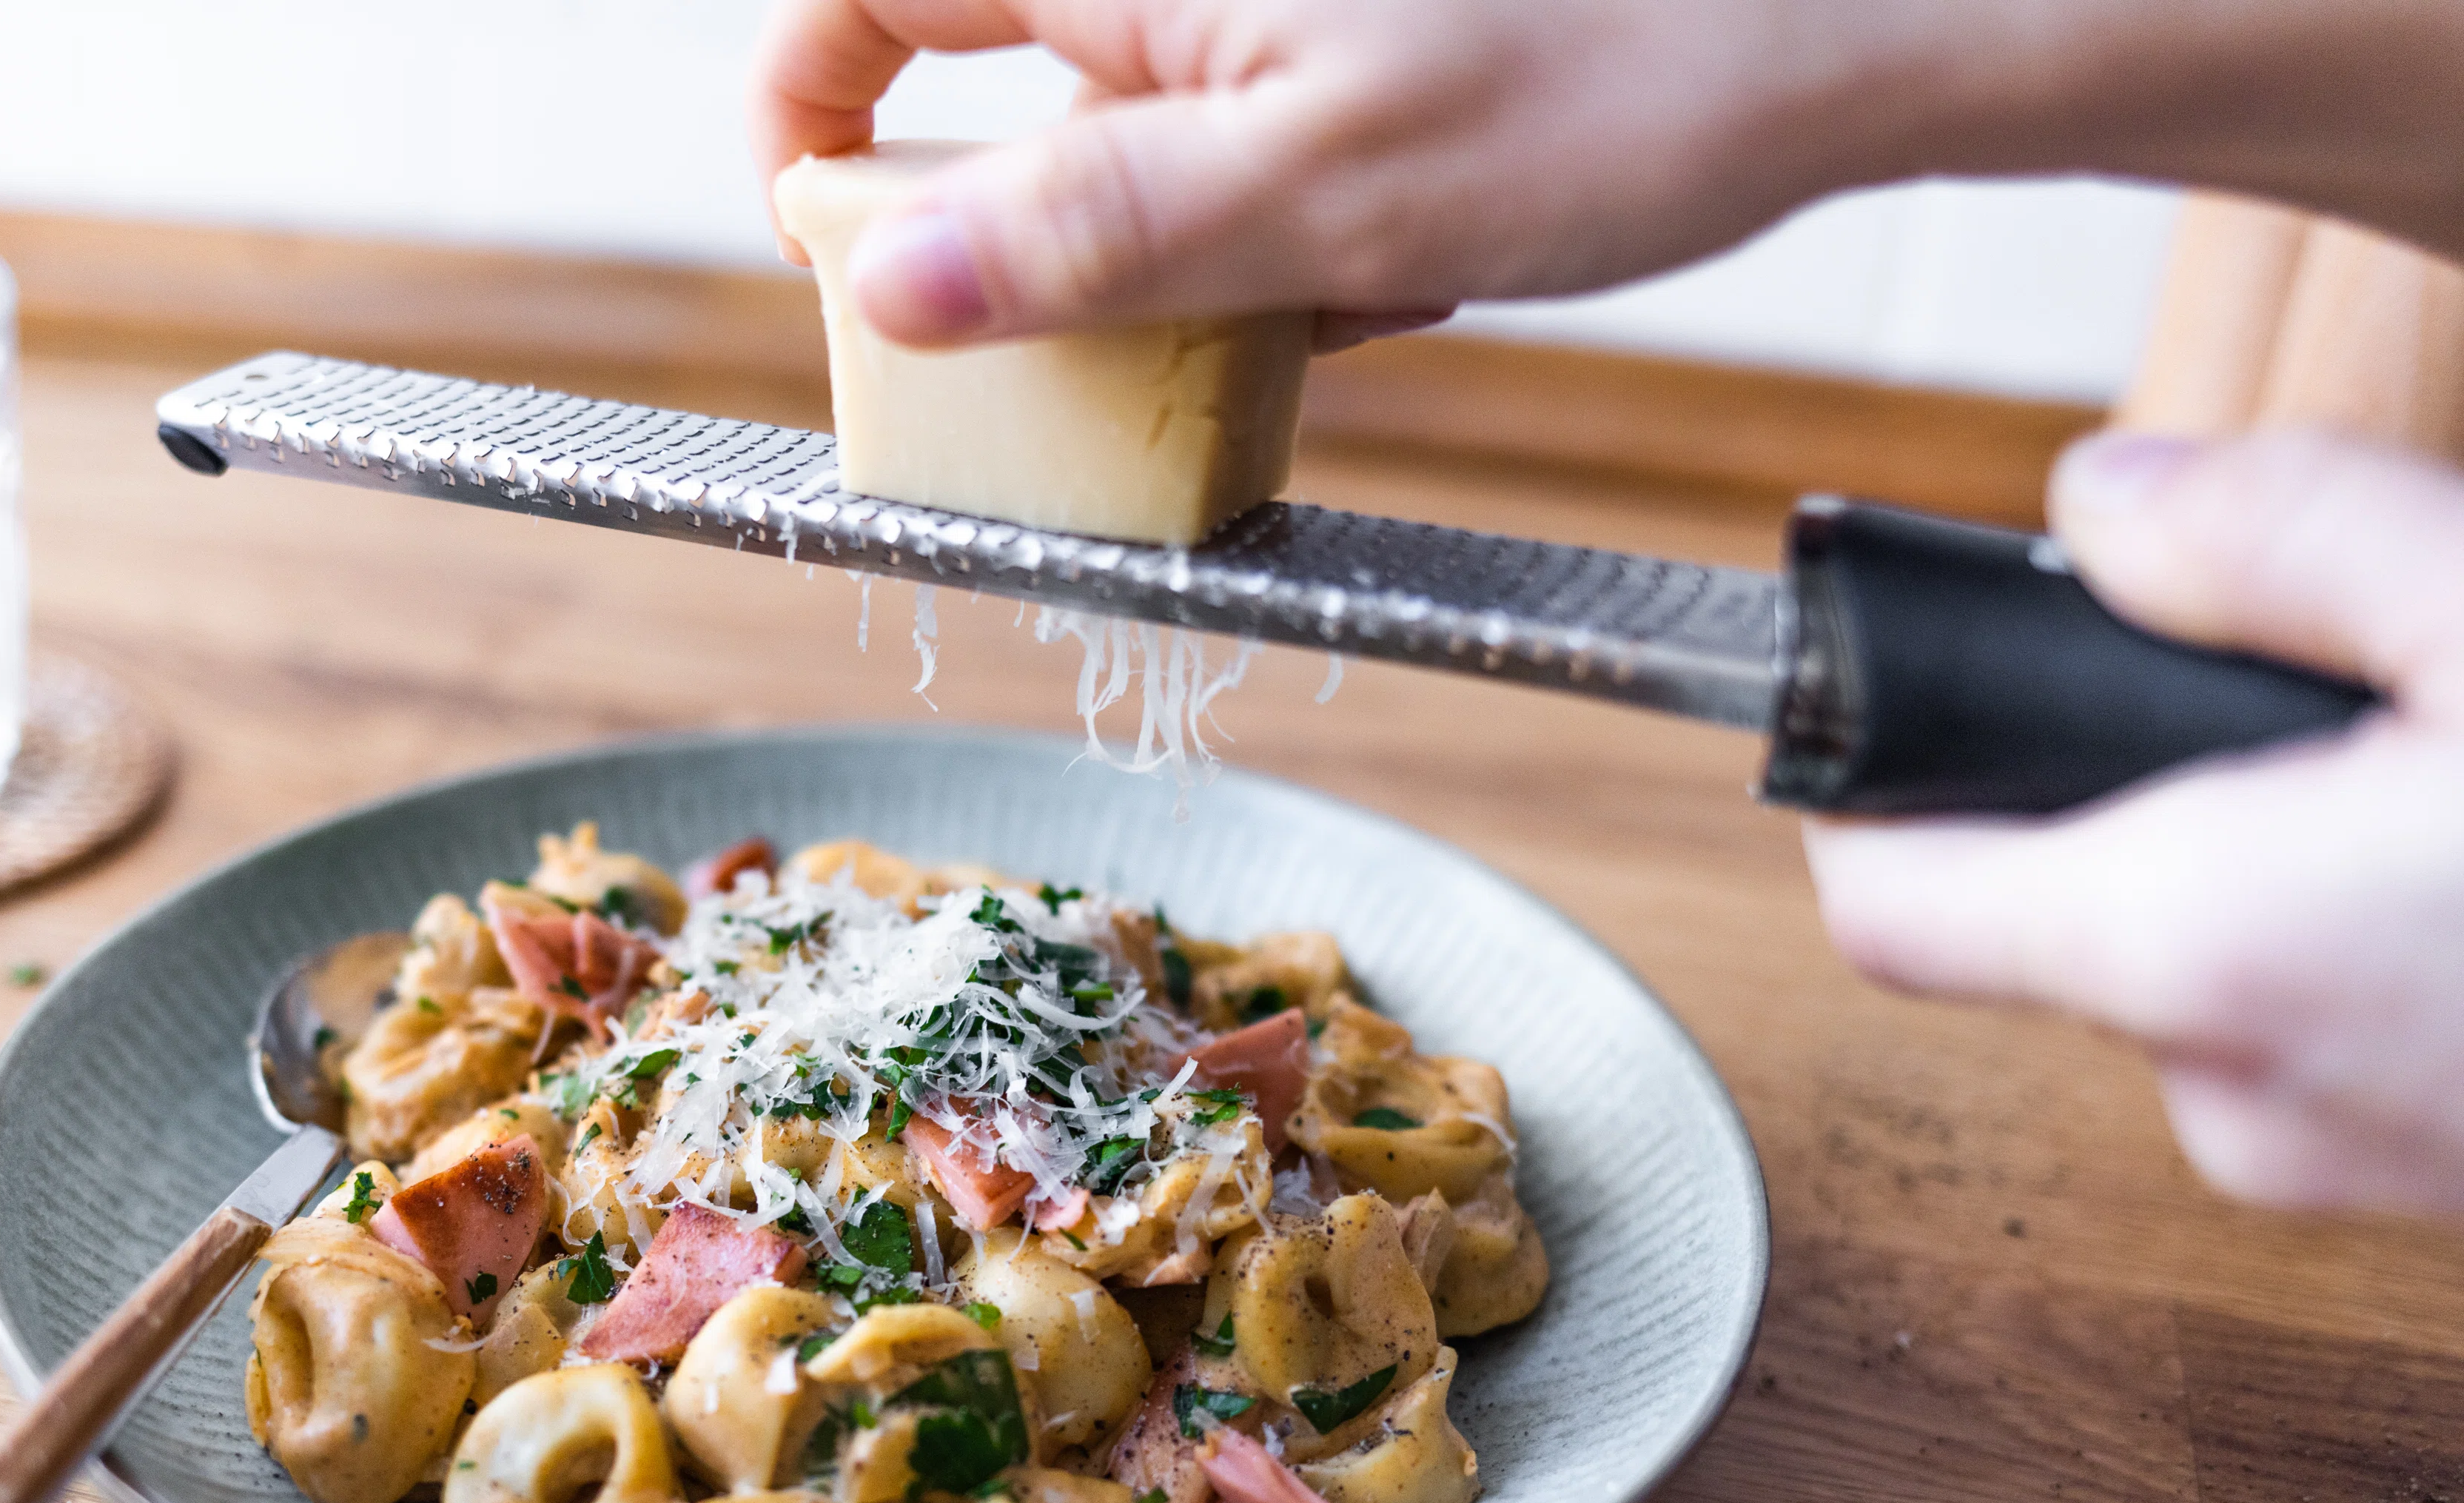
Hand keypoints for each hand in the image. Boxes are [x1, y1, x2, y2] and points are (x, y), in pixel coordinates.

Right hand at [749, 0, 1864, 346]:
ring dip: (1206, 251)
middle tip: (1164, 324)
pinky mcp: (1348, 37)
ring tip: (1355, 279)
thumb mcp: (1316, 198)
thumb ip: (1080, 238)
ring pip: (1137, 137)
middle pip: (1002, 84)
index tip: (827, 247)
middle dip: (1066, 236)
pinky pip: (1248, 144)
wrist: (1839, 33)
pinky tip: (1414, 248)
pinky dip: (1299, 228)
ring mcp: (1274, 3)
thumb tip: (880, 285)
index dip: (809, 115)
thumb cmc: (1614, 79)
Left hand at [1806, 430, 2463, 1213]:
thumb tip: (2099, 500)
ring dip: (2268, 865)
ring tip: (2435, 786)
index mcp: (2201, 944)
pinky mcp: (2426, 1190)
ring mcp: (2337, 1163)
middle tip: (2298, 700)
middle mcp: (2236, 1090)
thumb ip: (2271, 537)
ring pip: (2201, 975)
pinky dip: (2361, 947)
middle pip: (2055, 921)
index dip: (1868, 800)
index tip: (1895, 716)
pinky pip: (2320, 1035)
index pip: (1888, 908)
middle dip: (2133, 797)